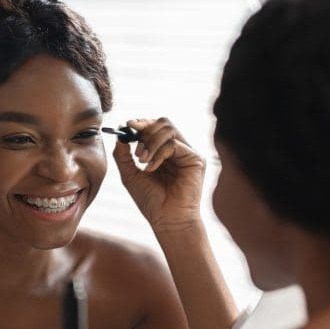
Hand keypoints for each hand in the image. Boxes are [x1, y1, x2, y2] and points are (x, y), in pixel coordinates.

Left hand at [113, 118, 205, 232]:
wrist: (167, 220)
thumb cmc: (151, 201)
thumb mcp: (130, 174)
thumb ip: (123, 154)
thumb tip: (120, 133)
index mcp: (165, 151)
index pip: (155, 127)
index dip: (142, 122)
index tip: (127, 125)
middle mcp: (178, 149)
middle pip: (164, 122)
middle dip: (145, 130)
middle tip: (135, 147)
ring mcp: (188, 153)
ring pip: (169, 129)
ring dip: (150, 142)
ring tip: (142, 160)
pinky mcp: (196, 159)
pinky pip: (174, 144)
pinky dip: (158, 153)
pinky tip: (151, 168)